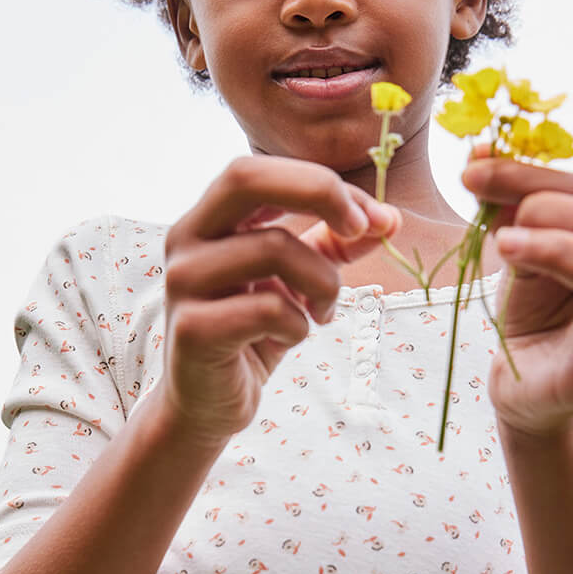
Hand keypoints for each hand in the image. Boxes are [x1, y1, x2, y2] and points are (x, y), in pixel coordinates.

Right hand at [160, 156, 398, 446]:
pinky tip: (291, 336)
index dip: (319, 182)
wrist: (207, 405)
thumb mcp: (299, 280)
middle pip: (245, 178)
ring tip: (323, 311)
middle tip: (361, 228)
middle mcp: (185, 238)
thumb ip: (334, 244)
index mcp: (207, 218)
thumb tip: (390, 219)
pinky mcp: (192, 329)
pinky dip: (299, 323)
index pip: (257, 169)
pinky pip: (269, 309)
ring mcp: (182, 282)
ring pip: (272, 248)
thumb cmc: (253, 332)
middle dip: (318, 192)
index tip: (371, 218)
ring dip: (323, 282)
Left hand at [462, 154, 572, 439]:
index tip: (471, 171)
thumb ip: (504, 206)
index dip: (530, 176)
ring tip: (507, 247)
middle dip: (549, 210)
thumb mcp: (514, 251)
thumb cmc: (531, 311)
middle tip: (494, 221)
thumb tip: (479, 152)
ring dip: (564, 253)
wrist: (524, 381)